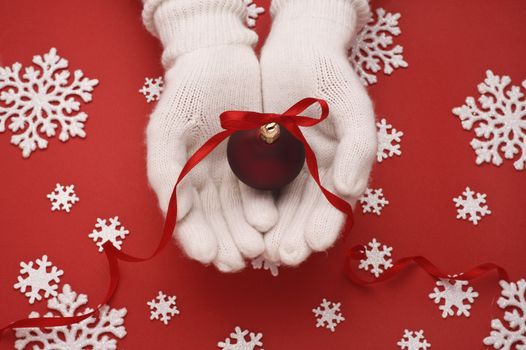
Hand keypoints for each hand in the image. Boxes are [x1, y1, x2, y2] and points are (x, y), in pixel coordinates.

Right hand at [144, 0, 277, 271]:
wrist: (218, 61)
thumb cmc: (186, 94)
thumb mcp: (167, 129)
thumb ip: (164, 170)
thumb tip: (175, 214)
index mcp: (183, 179)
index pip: (188, 220)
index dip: (197, 240)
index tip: (209, 257)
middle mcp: (209, 182)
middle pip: (218, 222)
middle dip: (227, 243)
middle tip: (238, 260)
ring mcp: (236, 174)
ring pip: (241, 212)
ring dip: (247, 232)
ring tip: (257, 247)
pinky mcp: (261, 162)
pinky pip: (263, 190)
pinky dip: (265, 206)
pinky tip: (269, 220)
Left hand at [260, 0, 375, 264]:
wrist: (297, 52)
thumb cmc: (331, 77)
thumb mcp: (353, 108)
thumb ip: (358, 148)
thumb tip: (350, 189)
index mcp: (341, 167)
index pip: (335, 205)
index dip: (325, 226)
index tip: (314, 244)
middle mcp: (315, 174)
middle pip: (305, 213)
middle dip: (296, 236)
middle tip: (283, 256)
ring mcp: (287, 168)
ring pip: (280, 206)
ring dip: (273, 230)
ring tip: (262, 251)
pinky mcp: (262, 160)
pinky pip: (256, 187)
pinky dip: (252, 206)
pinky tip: (245, 223)